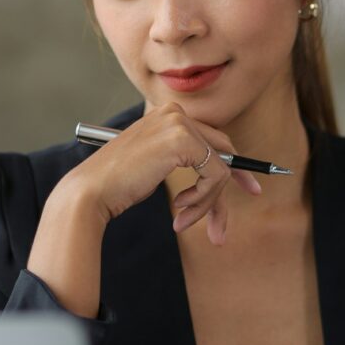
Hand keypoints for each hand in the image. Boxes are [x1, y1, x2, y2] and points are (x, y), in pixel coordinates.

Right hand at [27, 103, 260, 314]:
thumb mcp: (157, 167)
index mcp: (168, 115)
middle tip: (219, 231)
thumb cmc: (118, 185)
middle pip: (223, 153)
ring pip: (221, 169)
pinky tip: (180, 210)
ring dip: (207, 204)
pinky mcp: (183, 141)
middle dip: (223, 194)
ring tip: (185, 221)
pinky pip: (216, 176)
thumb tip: (228, 175)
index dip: (236, 167)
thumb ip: (188, 161)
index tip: (252, 188)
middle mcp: (175, 112)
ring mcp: (180, 124)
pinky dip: (204, 201)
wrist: (91, 192)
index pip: (214, 139)